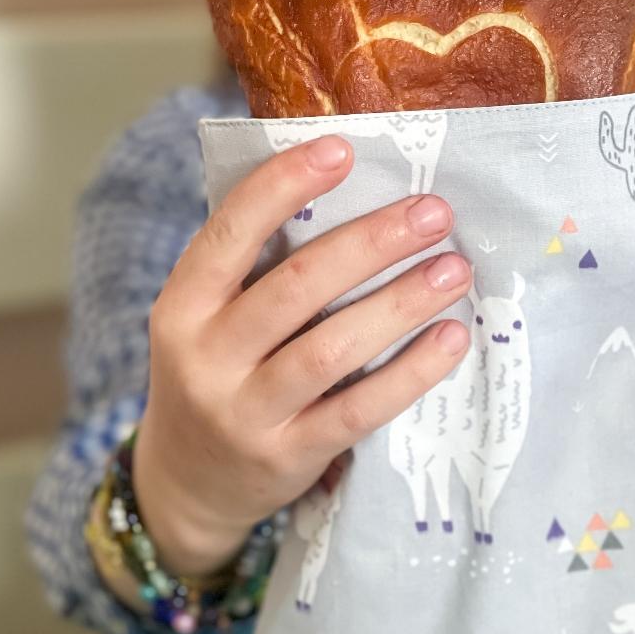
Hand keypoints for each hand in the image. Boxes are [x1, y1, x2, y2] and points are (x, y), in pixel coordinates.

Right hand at [134, 136, 470, 575]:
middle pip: (297, 286)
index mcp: (181, 307)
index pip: (229, 233)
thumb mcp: (206, 323)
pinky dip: (409, 372)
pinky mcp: (288, 456)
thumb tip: (346, 200)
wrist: (188, 484)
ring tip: (453, 269)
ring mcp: (246, 413)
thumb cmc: (215, 379)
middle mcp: (205, 357)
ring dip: (400, 302)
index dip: (284, 186)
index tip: (343, 149)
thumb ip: (255, 273)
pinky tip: (450, 338)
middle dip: (371, 242)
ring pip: (332, 348)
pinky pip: (358, 410)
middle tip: (433, 212)